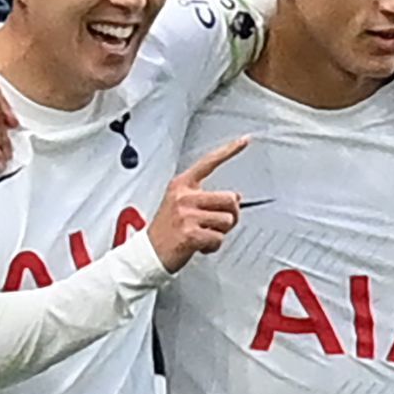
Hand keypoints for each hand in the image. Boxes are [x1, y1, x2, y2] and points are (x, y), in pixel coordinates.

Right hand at [148, 138, 249, 272]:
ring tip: (204, 234)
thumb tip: (235, 198)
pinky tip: (200, 246)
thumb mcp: (180, 205)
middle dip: (231, 215)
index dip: (229, 150)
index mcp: (181, 185)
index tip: (244, 140)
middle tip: (218, 224)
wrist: (148, 253)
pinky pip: (219, 239)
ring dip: (220, 232)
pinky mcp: (190, 234)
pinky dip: (213, 246)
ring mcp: (186, 214)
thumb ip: (205, 198)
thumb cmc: (166, 231)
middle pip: (230, 199)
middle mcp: (184, 196)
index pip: (209, 163)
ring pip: (227, 221)